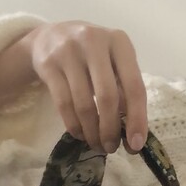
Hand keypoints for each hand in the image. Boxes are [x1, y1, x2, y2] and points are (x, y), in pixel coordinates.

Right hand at [28, 21, 147, 154]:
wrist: (49, 36)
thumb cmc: (92, 55)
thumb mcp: (113, 62)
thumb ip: (125, 90)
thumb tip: (133, 133)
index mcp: (119, 42)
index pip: (134, 86)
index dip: (137, 119)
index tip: (135, 145)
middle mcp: (95, 42)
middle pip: (108, 97)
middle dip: (111, 129)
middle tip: (111, 148)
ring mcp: (69, 51)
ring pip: (84, 104)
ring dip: (92, 131)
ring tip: (97, 144)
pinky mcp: (48, 64)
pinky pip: (63, 104)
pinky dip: (74, 125)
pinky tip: (80, 134)